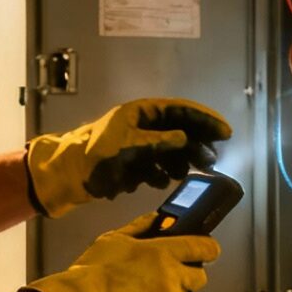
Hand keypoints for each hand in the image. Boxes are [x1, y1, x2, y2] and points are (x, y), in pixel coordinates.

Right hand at [20, 217, 220, 291]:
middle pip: (199, 277)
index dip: (208, 248)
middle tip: (169, 277)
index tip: (208, 249)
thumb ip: (140, 226)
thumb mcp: (115, 239)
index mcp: (164, 252)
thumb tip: (156, 218)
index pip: (203, 247)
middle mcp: (173, 276)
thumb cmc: (95, 272)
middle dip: (188, 276)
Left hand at [24, 98, 230, 215]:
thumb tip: (185, 138)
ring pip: (169, 150)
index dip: (205, 120)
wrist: (66, 177)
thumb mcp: (130, 147)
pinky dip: (162, 173)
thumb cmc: (93, 157)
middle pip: (179, 130)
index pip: (181, 110)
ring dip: (181, 161)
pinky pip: (156, 166)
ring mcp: (137, 144)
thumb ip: (160, 142)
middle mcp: (141, 125)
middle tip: (211, 160)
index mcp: (141, 113)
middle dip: (197, 145)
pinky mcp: (131, 163)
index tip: (225, 132)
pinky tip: (164, 181)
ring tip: (190, 173)